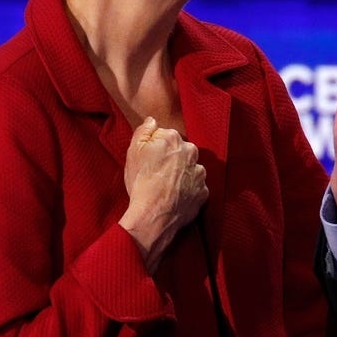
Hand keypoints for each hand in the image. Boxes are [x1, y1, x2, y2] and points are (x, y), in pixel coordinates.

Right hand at [119, 116, 207, 272]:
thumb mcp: (133, 151)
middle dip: (172, 158)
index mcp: (174, 139)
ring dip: (182, 174)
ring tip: (166, 187)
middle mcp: (191, 152)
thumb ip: (144, 131)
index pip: (166, 135)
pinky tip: (175, 197)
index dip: (155, 147)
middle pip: (181, 150)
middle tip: (157, 173)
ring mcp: (199, 173)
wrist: (153, 215)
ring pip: (191, 168)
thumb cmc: (141, 182)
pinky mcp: (203, 192)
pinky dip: (188, 190)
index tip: (149, 159)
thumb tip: (152, 121)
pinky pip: (196, 187)